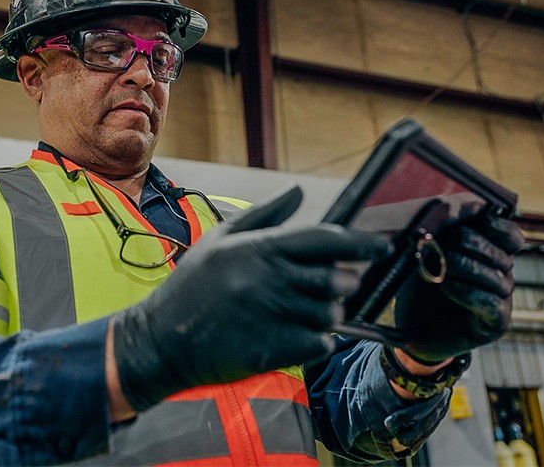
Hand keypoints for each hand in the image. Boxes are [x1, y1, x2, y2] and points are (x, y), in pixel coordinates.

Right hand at [111, 186, 392, 410]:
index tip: (382, 245)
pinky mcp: (269, 350)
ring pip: (329, 314)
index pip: (323, 239)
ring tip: (308, 311)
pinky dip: (318, 341)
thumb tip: (297, 192)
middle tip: (339, 283)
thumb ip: (263, 215)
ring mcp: (269, 317)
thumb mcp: (220, 239)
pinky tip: (298, 335)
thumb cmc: (193, 285)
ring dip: (328, 313)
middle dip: (345, 281)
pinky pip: (318, 345)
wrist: (161, 339)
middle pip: (335, 278)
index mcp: (258, 249)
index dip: (360, 242)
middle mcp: (267, 280)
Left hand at [395, 211, 524, 362]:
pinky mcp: (496, 323)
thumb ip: (443, 232)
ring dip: (465, 267)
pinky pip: (491, 302)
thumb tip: (450, 208)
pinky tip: (444, 286)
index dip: (495, 226)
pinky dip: (466, 291)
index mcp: (491, 255)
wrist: (411, 329)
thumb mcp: (426, 254)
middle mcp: (502, 276)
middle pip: (503, 253)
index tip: (467, 220)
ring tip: (438, 265)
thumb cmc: (419, 287)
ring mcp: (502, 300)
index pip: (511, 236)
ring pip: (498, 277)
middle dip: (471, 243)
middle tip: (442, 243)